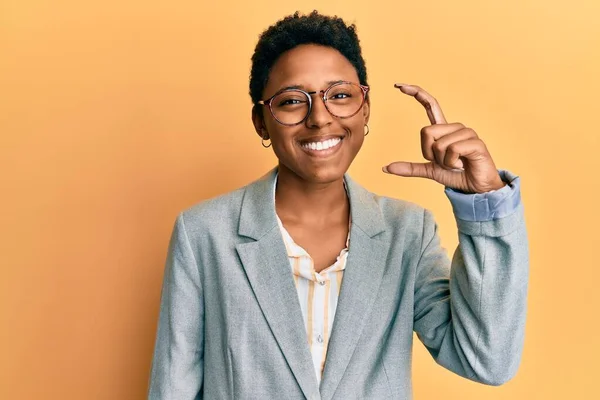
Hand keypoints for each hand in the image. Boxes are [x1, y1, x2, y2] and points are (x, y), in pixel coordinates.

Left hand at [382, 84, 504, 193]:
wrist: (475, 187)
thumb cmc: (456, 175)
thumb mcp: (429, 170)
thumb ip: (409, 168)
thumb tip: (385, 168)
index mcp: (443, 130)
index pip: (430, 104)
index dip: (416, 93)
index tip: (399, 85)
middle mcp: (455, 127)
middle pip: (426, 132)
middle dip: (430, 153)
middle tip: (444, 162)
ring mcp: (466, 132)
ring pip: (438, 144)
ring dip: (443, 161)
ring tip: (456, 164)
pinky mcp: (475, 142)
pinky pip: (452, 149)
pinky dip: (452, 163)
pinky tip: (463, 165)